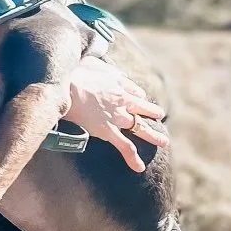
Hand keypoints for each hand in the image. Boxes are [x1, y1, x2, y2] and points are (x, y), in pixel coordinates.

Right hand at [62, 57, 168, 172]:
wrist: (67, 85)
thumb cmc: (74, 72)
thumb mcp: (91, 63)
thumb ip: (101, 66)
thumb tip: (104, 68)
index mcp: (119, 83)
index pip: (135, 91)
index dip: (138, 96)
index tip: (139, 98)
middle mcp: (123, 100)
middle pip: (143, 108)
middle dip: (153, 113)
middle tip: (160, 116)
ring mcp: (117, 117)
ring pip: (141, 127)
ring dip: (153, 135)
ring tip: (164, 142)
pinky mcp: (108, 131)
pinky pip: (124, 146)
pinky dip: (132, 158)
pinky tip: (139, 168)